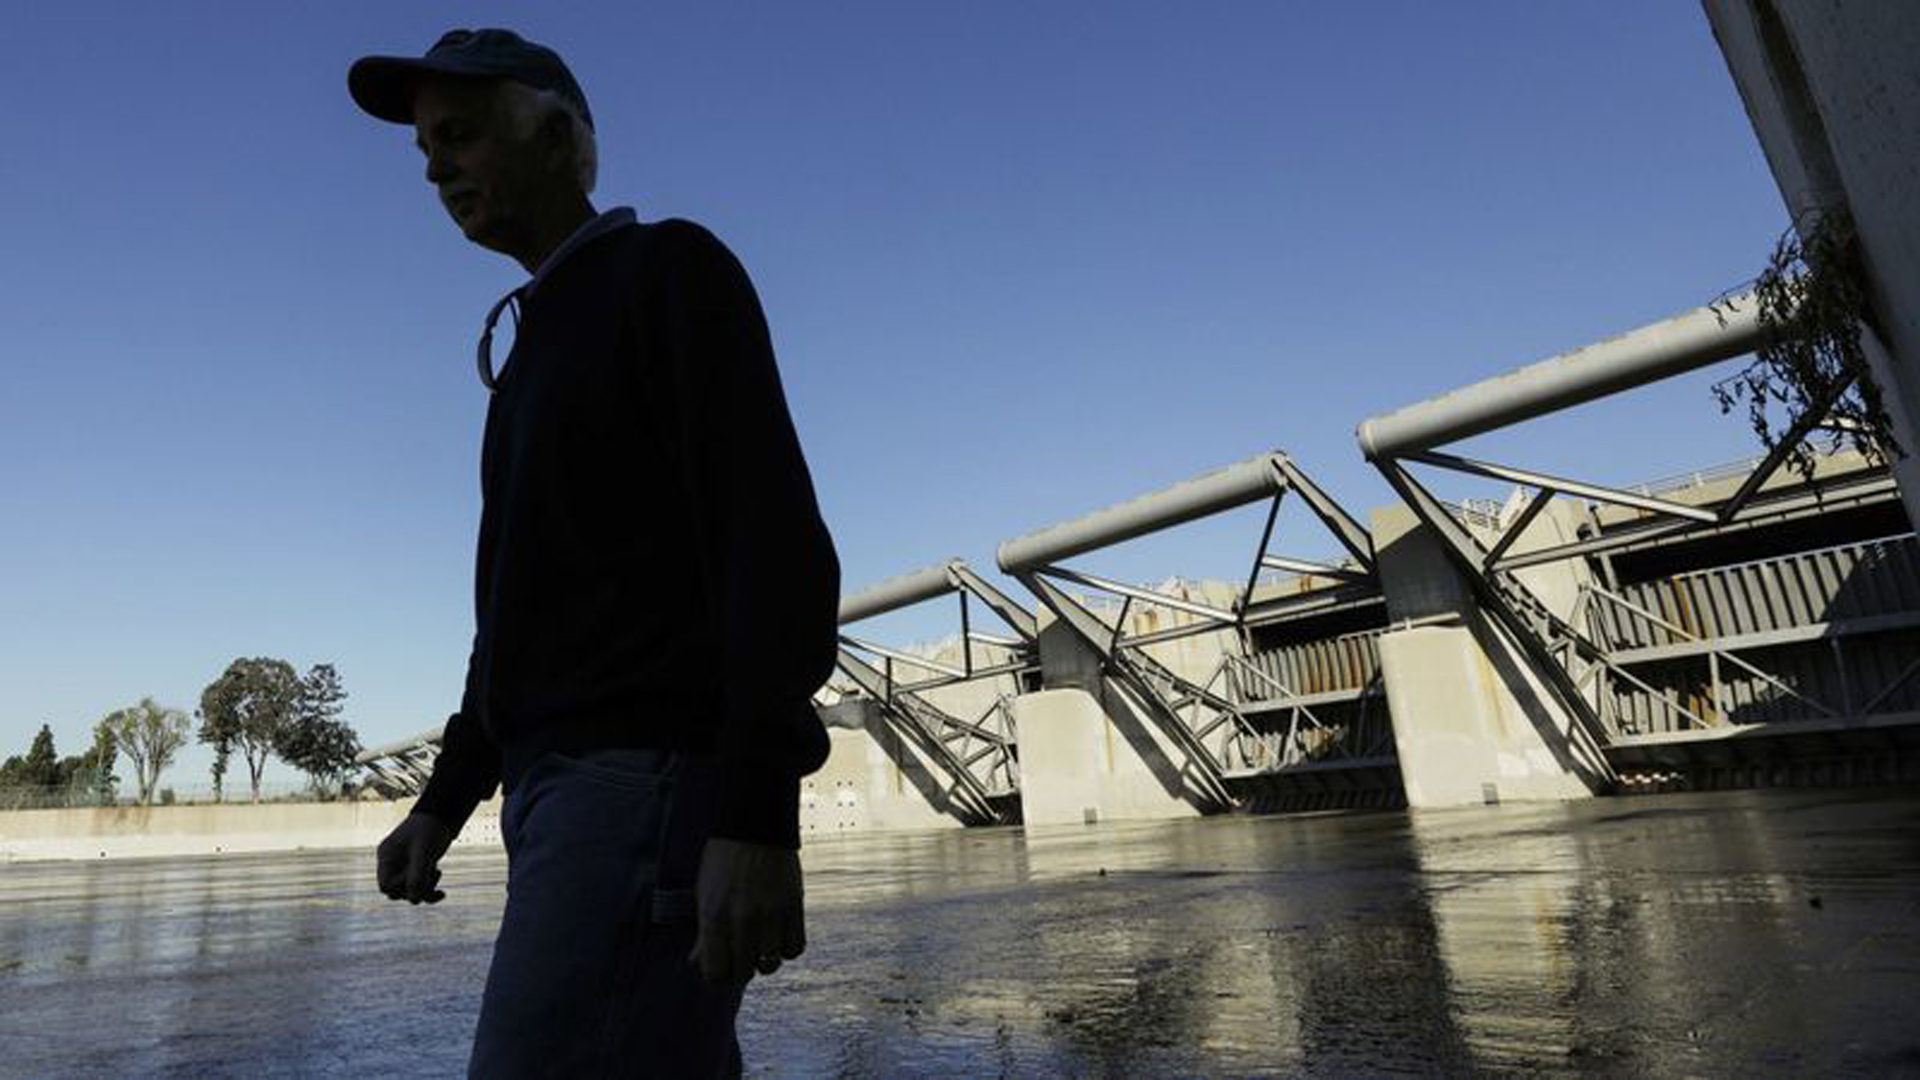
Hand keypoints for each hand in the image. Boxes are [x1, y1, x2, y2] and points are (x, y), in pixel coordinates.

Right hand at [376, 811, 455, 904]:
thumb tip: (414, 900)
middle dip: (415, 889)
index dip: (401, 887)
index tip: (416, 874)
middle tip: (431, 873)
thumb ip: (418, 874)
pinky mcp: (417, 871)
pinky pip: (420, 890)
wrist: (440, 817)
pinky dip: (431, 893)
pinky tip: (443, 893)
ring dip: (425, 889)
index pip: (385, 886)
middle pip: (397, 892)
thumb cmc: (429, 828)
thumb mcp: (424, 850)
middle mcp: (393, 865)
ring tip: (437, 871)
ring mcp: (404, 868)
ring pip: (409, 893)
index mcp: (387, 857)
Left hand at [688, 837, 805, 985]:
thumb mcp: (704, 893)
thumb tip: (696, 962)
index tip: (721, 969)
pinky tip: (778, 935)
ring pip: (770, 964)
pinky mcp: (793, 906)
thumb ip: (703, 932)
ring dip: (764, 960)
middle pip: (744, 972)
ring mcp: (770, 913)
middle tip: (740, 957)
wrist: (754, 824)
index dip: (717, 977)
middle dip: (740, 970)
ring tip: (760, 945)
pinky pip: (794, 948)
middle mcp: (742, 919)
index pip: (716, 972)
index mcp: (713, 915)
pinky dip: (786, 948)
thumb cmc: (723, 860)